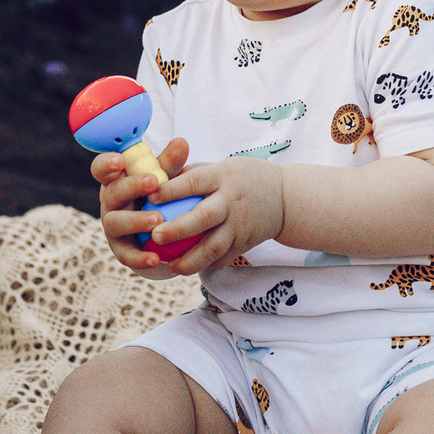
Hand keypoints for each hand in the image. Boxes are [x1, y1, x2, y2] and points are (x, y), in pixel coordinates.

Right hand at [92, 138, 195, 273]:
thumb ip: (170, 163)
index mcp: (116, 179)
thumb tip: (182, 142)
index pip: (102, 168)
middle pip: (112, 193)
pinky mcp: (121, 249)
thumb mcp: (165, 177)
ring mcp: (113, 226)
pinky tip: (156, 259)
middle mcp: (110, 202)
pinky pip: (126, 255)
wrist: (161, 226)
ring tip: (158, 220)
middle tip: (153, 181)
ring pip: (115, 223)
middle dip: (131, 186)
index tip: (120, 161)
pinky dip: (139, 257)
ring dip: (135, 220)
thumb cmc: (160, 193)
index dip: (107, 164)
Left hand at [142, 154, 285, 276]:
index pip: (194, 182)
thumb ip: (191, 173)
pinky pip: (223, 258)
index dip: (172, 190)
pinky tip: (188, 267)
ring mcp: (239, 225)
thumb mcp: (220, 166)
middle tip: (155, 237)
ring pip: (214, 247)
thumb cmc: (241, 178)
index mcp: (222, 177)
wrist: (284, 197)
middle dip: (178, 229)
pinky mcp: (245, 243)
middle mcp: (231, 201)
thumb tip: (153, 179)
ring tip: (171, 266)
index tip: (149, 197)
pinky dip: (206, 265)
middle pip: (204, 217)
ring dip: (191, 259)